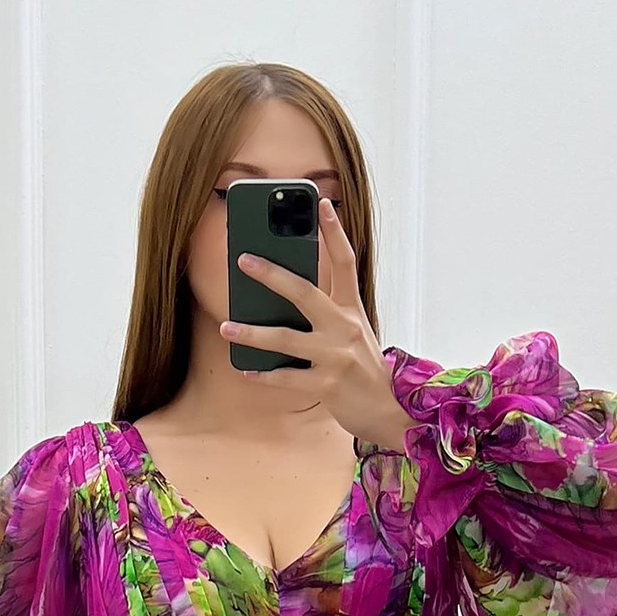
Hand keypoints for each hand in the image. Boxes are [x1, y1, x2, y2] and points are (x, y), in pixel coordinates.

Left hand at [222, 199, 410, 451]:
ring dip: (251, 333)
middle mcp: (344, 327)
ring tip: (226, 327)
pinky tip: (247, 370)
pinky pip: (287, 377)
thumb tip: (285, 298)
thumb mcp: (354, 333)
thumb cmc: (364, 369)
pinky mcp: (327, 384)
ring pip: (285, 338)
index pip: (345, 263)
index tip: (322, 204)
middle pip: (303, 292)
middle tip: (243, 260)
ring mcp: (336, 356)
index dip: (334, 232)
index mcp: (352, 309)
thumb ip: (328, 314)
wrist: (390, 411)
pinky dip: (265, 375)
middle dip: (271, 274)